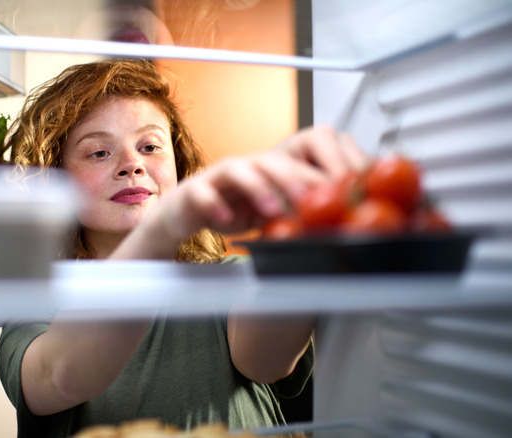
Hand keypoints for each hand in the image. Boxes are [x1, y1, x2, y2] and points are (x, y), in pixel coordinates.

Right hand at [157, 126, 367, 240]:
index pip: (295, 164)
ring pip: (237, 170)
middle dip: (293, 178)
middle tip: (310, 197)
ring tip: (271, 209)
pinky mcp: (195, 190)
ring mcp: (217, 177)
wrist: (186, 213)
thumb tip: (329, 224)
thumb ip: (292, 213)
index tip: (336, 192)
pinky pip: (204, 194)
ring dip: (256, 188)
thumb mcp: (267, 213)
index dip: (315, 174)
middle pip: (270, 161)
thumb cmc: (229, 210)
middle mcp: (243, 167)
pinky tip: (226, 221)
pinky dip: (215, 206)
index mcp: (265, 170)